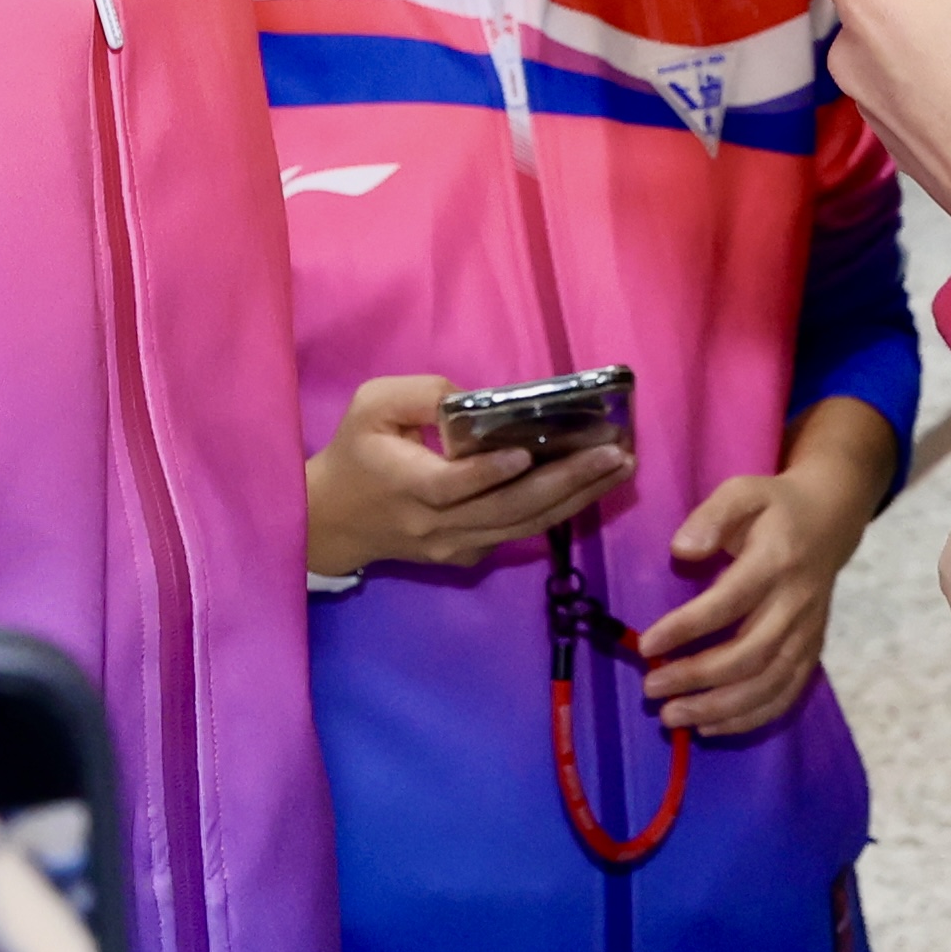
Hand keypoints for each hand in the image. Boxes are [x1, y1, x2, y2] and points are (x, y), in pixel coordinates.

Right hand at [306, 376, 630, 581]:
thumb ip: (422, 395)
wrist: (332, 523)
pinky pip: (518, 534)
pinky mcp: (468, 556)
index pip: (453, 486)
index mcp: (407, 487)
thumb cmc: (356, 452)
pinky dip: (558, 511)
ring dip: (577, 499)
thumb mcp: (371, 406)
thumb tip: (477, 400)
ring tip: (619, 468)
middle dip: (566, 482)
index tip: (529, 452)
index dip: (490, 472)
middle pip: (507, 511)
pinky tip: (592, 485)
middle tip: (614, 454)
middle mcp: (436, 526)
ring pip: (523, 527)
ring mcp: (455, 547)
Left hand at [634, 405, 894, 732]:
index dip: (687, 627)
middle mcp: (796, 603)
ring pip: (768, 683)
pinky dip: (749, 718)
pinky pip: (786, 694)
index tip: (646, 645)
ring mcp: (808, 632)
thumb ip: (711, 516)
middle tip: (651, 690)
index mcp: (777, 560)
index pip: (729, 602)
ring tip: (673, 716)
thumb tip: (681, 550)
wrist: (831, 520)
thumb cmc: (774, 508)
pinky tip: (710, 726)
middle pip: (750, 654)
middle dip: (698, 677)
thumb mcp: (742, 491)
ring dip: (720, 707)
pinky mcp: (812, 651)